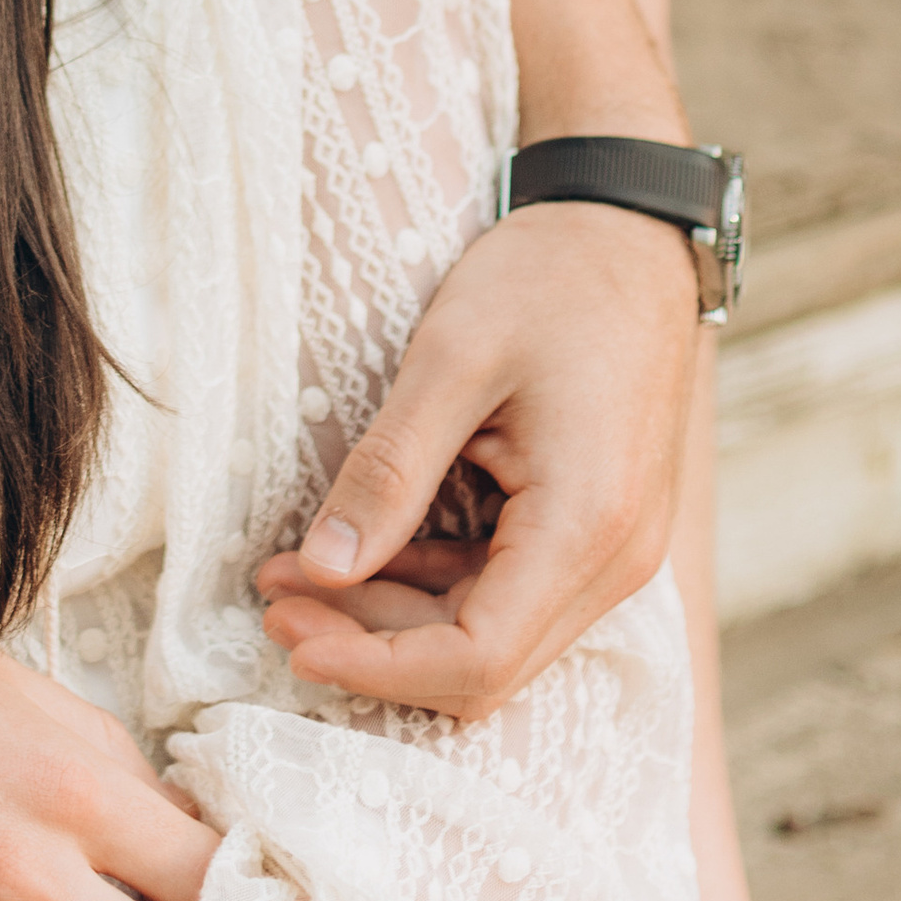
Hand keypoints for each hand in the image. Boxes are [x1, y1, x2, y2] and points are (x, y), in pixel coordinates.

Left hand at [255, 198, 697, 716]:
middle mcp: (614, 562)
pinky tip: (361, 550)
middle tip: (272, 601)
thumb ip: (389, 471)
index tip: (291, 634)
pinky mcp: (592, 531)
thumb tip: (323, 569)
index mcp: (587, 527)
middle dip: (371, 645)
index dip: (377, 665)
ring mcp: (610, 551)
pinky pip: (507, 592)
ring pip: (492, 635)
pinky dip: (431, 584)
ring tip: (294, 576)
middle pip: (483, 662)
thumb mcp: (451, 360)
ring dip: (394, 618)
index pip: (479, 659)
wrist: (628, 235)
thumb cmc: (547, 281)